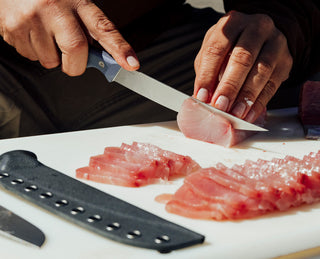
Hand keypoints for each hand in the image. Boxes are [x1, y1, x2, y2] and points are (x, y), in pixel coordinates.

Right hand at [0, 0, 138, 75]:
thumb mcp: (74, 6)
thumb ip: (89, 30)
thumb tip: (105, 60)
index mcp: (78, 3)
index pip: (104, 28)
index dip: (119, 49)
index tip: (131, 64)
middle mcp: (55, 9)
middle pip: (75, 52)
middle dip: (75, 63)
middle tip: (71, 55)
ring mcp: (32, 18)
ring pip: (50, 61)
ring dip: (52, 57)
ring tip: (46, 35)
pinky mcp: (13, 28)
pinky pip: (31, 57)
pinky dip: (35, 52)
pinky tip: (33, 34)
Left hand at [194, 11, 292, 121]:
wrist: (261, 38)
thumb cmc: (231, 47)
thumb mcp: (214, 53)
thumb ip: (207, 73)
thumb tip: (202, 99)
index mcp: (232, 23)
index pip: (216, 49)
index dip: (207, 75)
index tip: (201, 96)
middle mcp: (256, 28)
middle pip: (242, 58)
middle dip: (229, 86)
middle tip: (220, 105)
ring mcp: (275, 42)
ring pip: (262, 70)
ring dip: (246, 96)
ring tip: (234, 113)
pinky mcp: (286, 60)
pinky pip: (273, 84)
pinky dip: (259, 102)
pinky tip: (248, 114)